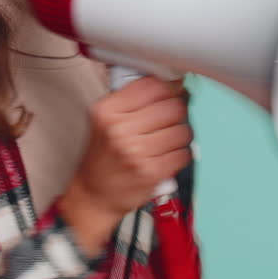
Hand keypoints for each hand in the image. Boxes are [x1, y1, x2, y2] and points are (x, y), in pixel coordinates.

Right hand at [59, 76, 192, 254]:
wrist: (93, 195)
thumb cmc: (102, 157)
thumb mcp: (104, 120)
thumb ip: (132, 99)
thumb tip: (171, 83)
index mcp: (107, 111)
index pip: (152, 86)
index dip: (167, 88)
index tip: (170, 93)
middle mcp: (120, 129)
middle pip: (172, 106)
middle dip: (176, 112)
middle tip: (168, 119)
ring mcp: (136, 152)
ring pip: (182, 130)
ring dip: (180, 134)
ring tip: (167, 139)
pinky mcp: (151, 172)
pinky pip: (183, 154)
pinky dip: (180, 154)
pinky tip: (167, 155)